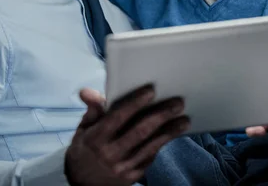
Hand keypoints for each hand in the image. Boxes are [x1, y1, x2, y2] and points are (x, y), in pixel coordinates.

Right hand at [65, 85, 189, 185]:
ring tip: (184, 120)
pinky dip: (162, 145)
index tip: (151, 90)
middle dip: (160, 116)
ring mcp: (122, 167)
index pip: (117, 118)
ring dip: (169, 132)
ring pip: (150, 146)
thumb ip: (92, 110)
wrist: (82, 185)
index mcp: (95, 139)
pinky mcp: (132, 177)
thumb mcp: (82, 130)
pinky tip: (173, 134)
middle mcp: (110, 154)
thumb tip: (89, 92)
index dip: (134, 103)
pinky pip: (150, 158)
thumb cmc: (85, 151)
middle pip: (139, 131)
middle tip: (178, 103)